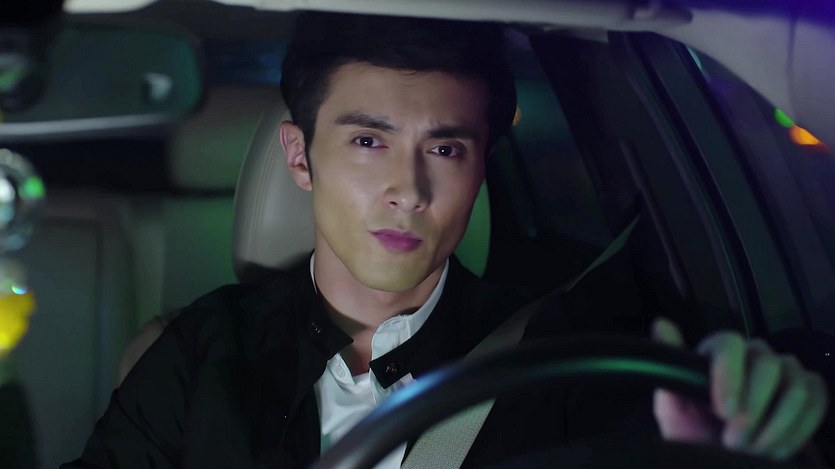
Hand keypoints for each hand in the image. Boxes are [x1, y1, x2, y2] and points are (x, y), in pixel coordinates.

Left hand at [651, 317, 828, 460]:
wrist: (721, 459)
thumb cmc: (696, 433)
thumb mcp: (673, 408)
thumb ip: (669, 371)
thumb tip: (661, 324)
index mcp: (719, 350)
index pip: (729, 344)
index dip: (729, 377)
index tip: (723, 412)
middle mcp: (755, 352)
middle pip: (766, 366)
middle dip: (753, 411)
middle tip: (734, 442)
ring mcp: (785, 369)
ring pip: (795, 387)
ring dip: (775, 426)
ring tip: (752, 449)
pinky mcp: (810, 389)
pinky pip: (815, 401)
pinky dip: (797, 430)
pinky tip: (776, 449)